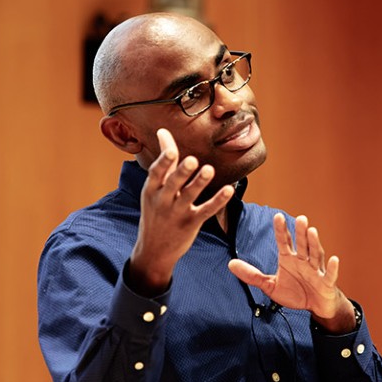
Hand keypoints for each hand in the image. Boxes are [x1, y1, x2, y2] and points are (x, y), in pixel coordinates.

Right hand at [128, 128, 233, 295]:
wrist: (154, 251)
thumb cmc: (155, 212)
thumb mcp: (153, 189)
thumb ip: (164, 162)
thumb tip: (163, 131)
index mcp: (151, 190)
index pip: (156, 174)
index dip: (163, 161)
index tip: (172, 150)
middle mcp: (163, 201)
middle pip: (173, 184)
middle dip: (181, 173)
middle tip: (192, 160)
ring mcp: (177, 214)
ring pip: (189, 196)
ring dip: (199, 183)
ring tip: (209, 170)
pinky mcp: (191, 224)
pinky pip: (206, 211)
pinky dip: (218, 201)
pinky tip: (229, 190)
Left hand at [228, 213, 356, 333]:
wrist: (315, 307)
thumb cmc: (295, 293)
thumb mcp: (270, 286)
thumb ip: (252, 275)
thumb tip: (230, 264)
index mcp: (289, 259)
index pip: (284, 242)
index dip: (281, 230)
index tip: (277, 217)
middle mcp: (304, 261)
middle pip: (302, 245)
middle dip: (301, 233)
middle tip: (300, 218)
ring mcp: (316, 271)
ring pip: (316, 255)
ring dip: (314, 243)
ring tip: (312, 231)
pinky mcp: (326, 283)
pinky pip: (330, 275)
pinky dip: (333, 268)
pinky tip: (334, 259)